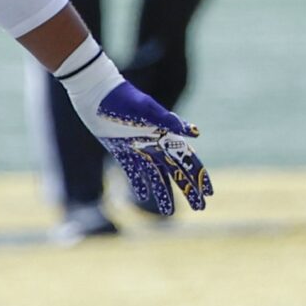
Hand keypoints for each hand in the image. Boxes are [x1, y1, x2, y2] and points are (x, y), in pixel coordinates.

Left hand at [51, 39, 210, 214]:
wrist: (96, 92)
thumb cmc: (122, 99)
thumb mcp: (146, 110)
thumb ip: (169, 121)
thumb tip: (196, 133)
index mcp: (165, 136)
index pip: (188, 161)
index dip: (199, 176)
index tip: (209, 193)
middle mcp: (155, 144)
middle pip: (176, 172)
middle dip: (189, 190)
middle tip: (200, 208)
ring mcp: (139, 148)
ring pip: (157, 176)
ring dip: (165, 193)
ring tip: (169, 213)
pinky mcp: (121, 151)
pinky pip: (134, 172)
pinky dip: (140, 184)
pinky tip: (143, 196)